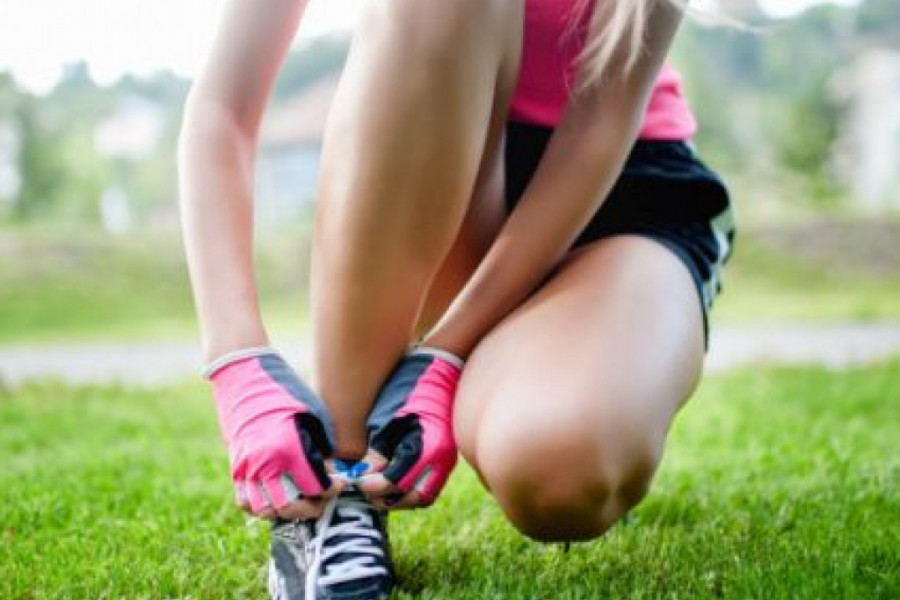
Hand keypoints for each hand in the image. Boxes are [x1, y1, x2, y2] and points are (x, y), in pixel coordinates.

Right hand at [206, 347, 342, 519]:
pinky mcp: (235, 465)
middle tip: (321, 501)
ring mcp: (246, 466)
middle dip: (309, 508)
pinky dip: (260, 506)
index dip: (330, 491)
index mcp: (287, 448)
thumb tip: (332, 469)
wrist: (242, 373)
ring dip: (284, 512)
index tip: (338, 485)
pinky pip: (244, 499)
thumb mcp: (313, 411)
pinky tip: (276, 498)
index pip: (313, 487)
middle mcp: (264, 462)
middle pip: (288, 506)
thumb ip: (323, 444)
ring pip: (263, 509)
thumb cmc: (284, 388)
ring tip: (299, 501)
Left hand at [358, 347, 462, 508]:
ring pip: (424, 495)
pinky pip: (429, 483)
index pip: (398, 482)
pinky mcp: (446, 456)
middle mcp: (443, 459)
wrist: (440, 366)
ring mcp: (448, 459)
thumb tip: (362, 476)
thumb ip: (376, 451)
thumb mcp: (386, 417)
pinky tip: (392, 477)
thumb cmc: (409, 385)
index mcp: (429, 448)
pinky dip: (411, 487)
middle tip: (365, 488)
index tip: (356, 480)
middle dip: (388, 498)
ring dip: (400, 497)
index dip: (374, 486)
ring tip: (377, 486)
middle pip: (415, 498)